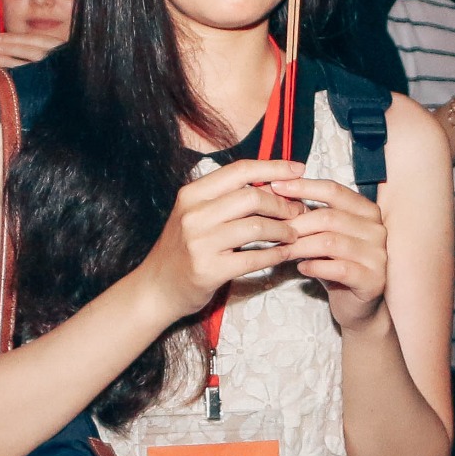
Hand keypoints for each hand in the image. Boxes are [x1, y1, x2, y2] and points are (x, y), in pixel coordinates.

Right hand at [135, 158, 311, 317]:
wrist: (156, 288)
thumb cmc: (183, 249)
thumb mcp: (196, 214)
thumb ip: (227, 198)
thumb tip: (274, 185)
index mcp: (192, 194)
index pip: (239, 170)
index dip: (273, 167)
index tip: (297, 169)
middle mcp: (193, 214)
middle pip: (252, 197)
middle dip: (282, 204)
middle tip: (297, 212)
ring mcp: (200, 243)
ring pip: (256, 226)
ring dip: (283, 230)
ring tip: (293, 234)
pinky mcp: (209, 270)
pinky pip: (254, 258)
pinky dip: (275, 255)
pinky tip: (283, 254)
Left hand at [278, 175, 390, 331]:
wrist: (357, 306)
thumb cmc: (336, 265)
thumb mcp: (323, 236)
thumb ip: (308, 216)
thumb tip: (275, 194)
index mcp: (367, 211)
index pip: (334, 190)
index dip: (304, 187)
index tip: (276, 187)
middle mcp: (377, 229)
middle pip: (329, 217)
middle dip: (296, 224)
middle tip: (273, 231)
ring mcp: (378, 255)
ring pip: (330, 242)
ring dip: (300, 247)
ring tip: (282, 251)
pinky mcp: (373, 279)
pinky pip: (338, 268)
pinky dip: (315, 267)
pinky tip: (301, 268)